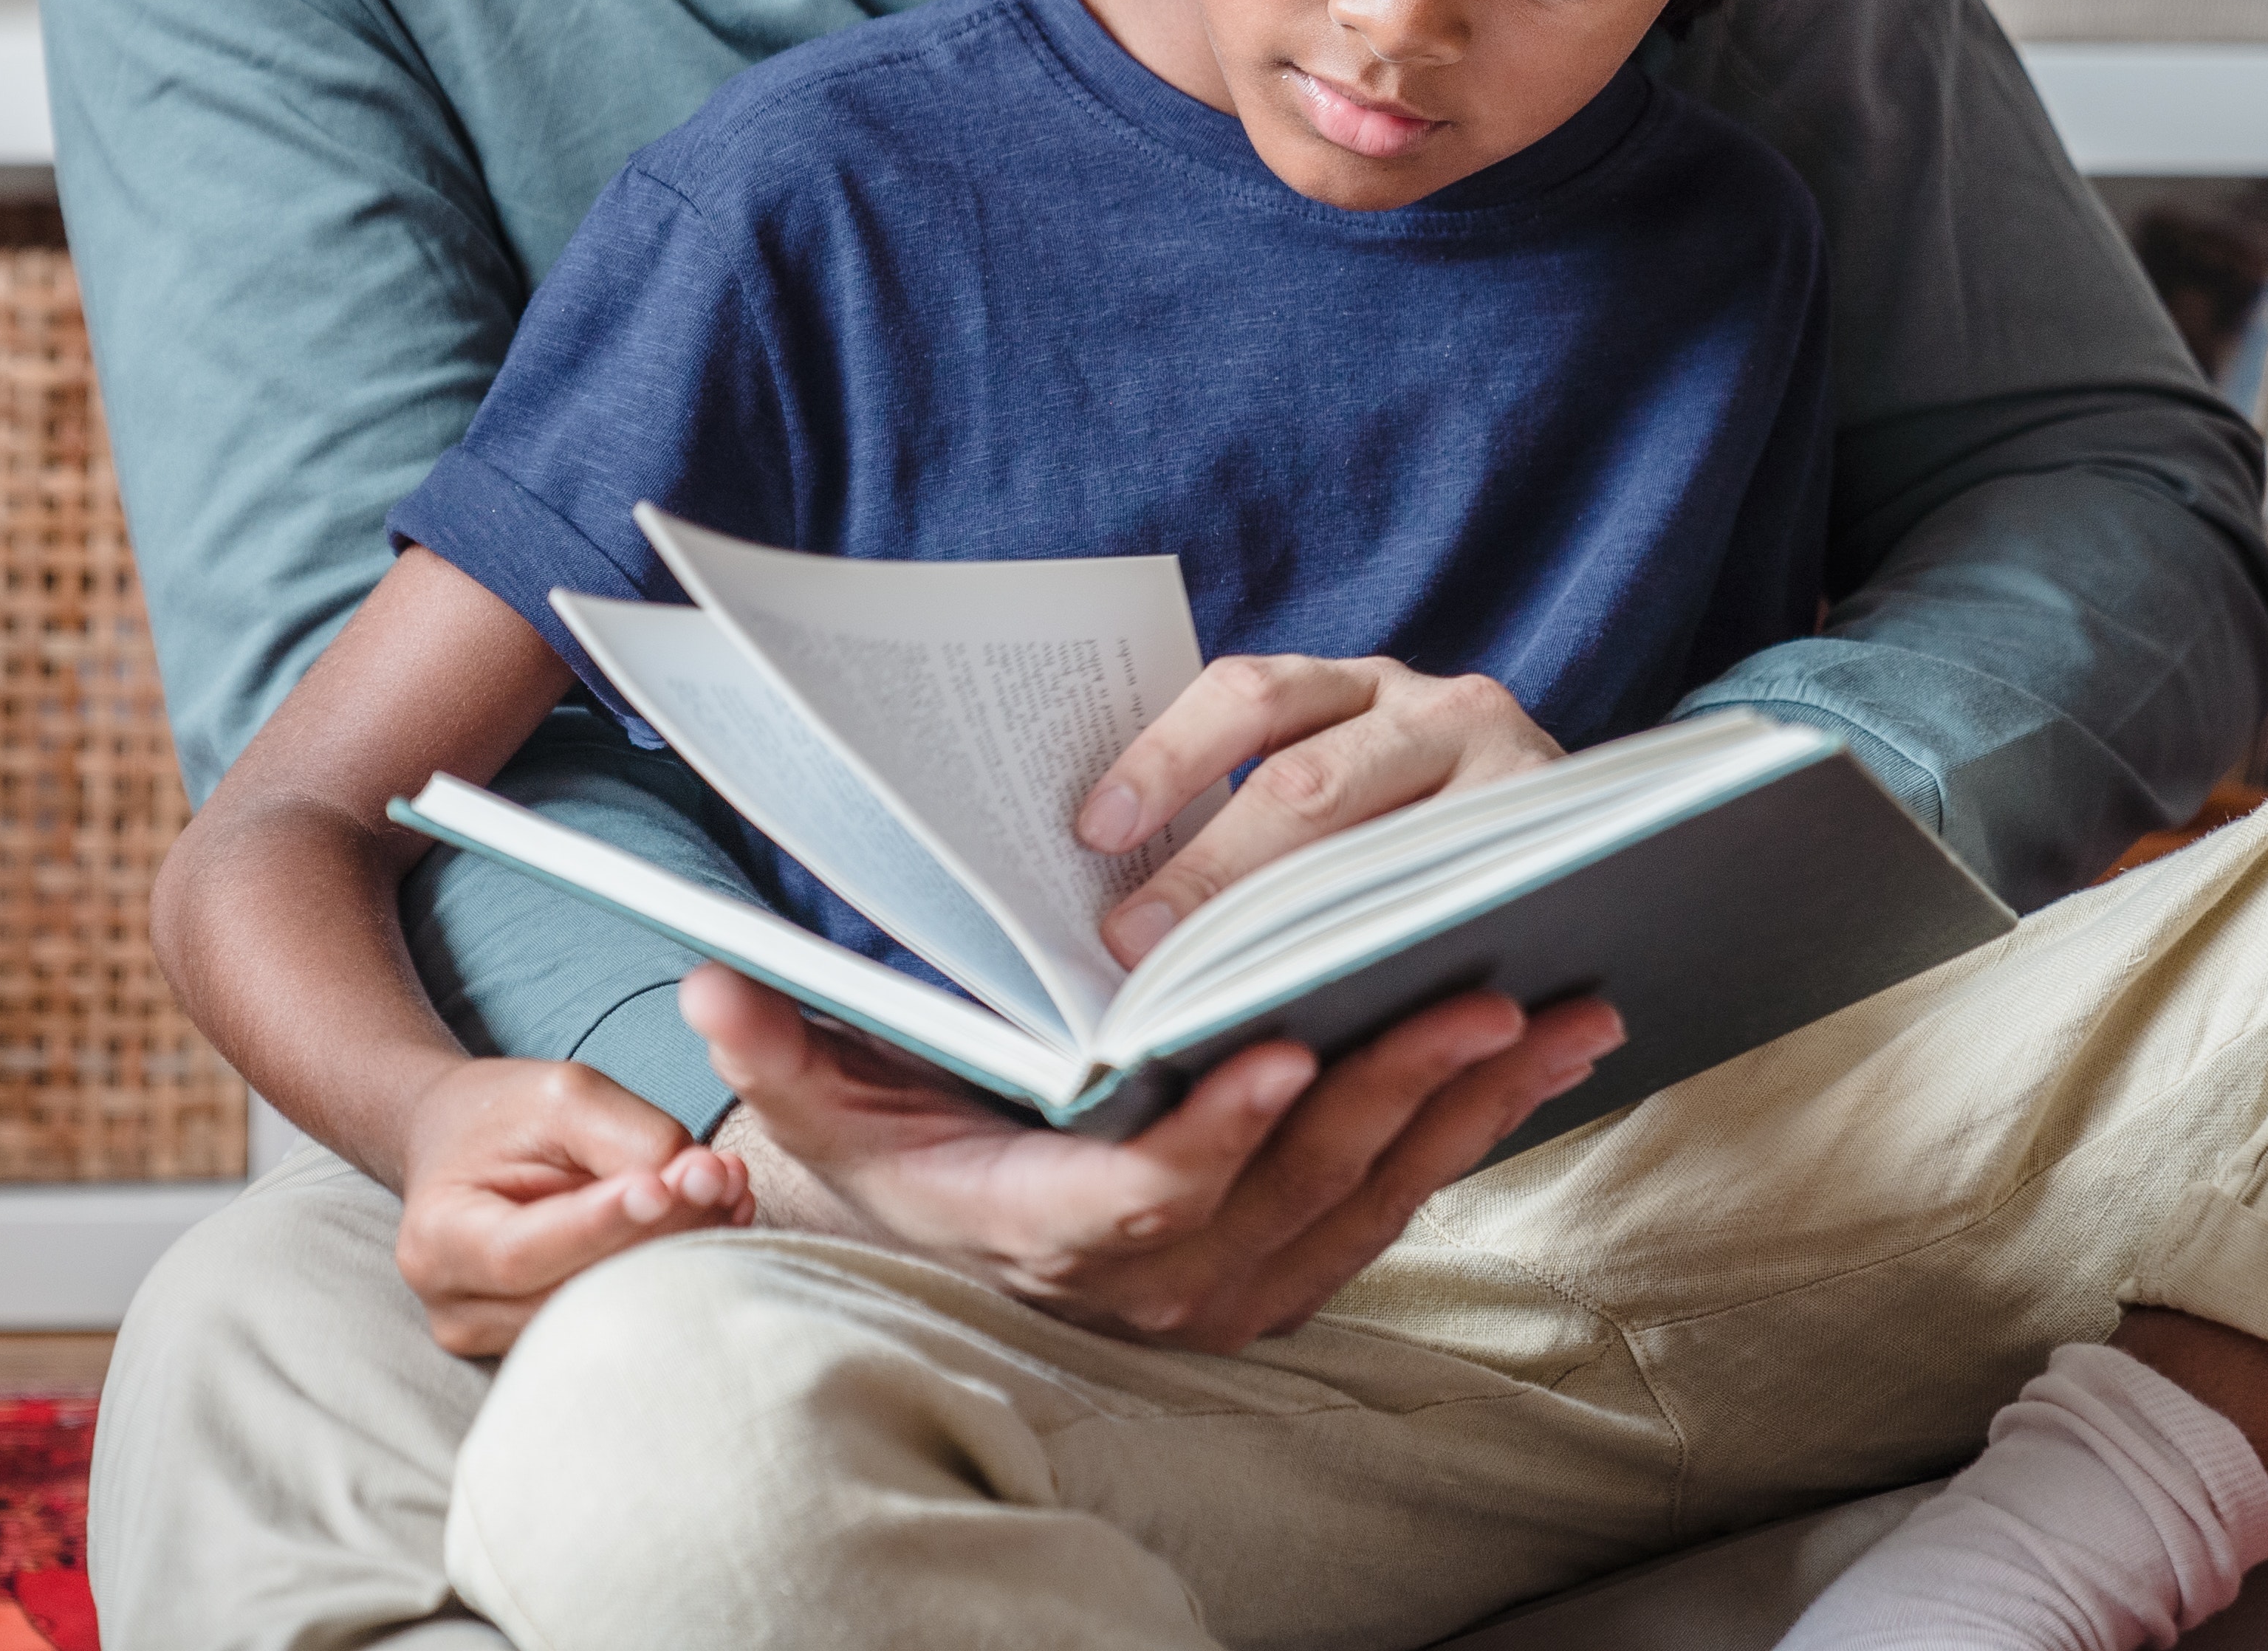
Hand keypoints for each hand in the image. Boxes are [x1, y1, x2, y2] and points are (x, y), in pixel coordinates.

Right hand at [392, 1054, 750, 1355]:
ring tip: (726, 1192)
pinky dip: (667, 1272)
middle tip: (725, 1177)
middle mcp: (459, 1306)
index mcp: (438, 1238)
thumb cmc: (507, 1117)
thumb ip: (624, 1137)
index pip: (522, 1251)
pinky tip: (708, 1226)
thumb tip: (695, 1185)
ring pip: (607, 1310)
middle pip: (575, 1289)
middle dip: (661, 1231)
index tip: (665, 1186)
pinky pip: (616, 1316)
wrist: (464, 1147)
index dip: (600, 1224)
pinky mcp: (542, 1346)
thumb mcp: (560, 1095)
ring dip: (678, 1252)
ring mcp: (499, 1338)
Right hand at [686, 963, 1616, 1350]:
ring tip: (1554, 1009)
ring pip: (1371, 1197)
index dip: (1214, 1133)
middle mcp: (1156, 1279)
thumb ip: (777, 1050)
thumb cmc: (897, 1153)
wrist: (948, 1242)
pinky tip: (1547, 1056)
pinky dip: (1477, 1129)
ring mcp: (1239, 1284)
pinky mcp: (1297, 1270)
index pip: (1144, 1194)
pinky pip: (1402, 1203)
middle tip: (1478, 990)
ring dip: (1467, 1105)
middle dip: (1393, 1089)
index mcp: (1049, 1230)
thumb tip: (713, 983)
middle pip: (1293, 1187)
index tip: (1279, 1051)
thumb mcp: (823, 1107)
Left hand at [1080, 652, 1567, 962]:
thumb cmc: (1406, 840)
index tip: (1095, 831)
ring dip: (1288, 937)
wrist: (1606, 851)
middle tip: (1134, 949)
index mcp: (1350, 687)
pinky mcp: (1557, 855)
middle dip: (1210, 873)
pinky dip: (1397, 964)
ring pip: (1379, 857)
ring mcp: (1507, 775)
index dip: (1167, 759)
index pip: (1248, 697)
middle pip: (1307, 784)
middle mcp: (1433, 708)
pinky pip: (1463, 910)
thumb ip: (1245, 820)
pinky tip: (1340, 1027)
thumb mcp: (1329, 791)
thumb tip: (1112, 896)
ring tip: (1217, 1006)